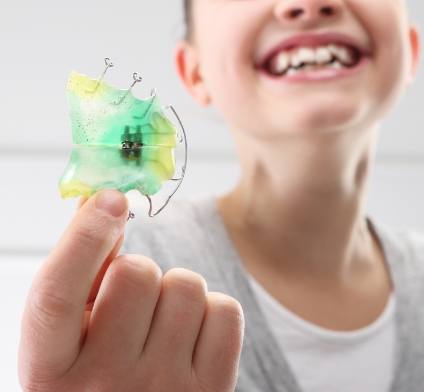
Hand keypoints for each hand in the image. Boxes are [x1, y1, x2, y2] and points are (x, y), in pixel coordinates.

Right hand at [18, 190, 243, 391]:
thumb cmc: (99, 374)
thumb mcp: (69, 339)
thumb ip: (79, 274)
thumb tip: (99, 199)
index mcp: (50, 373)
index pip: (56, 294)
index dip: (84, 236)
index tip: (110, 198)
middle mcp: (104, 385)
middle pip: (136, 273)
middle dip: (139, 272)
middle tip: (134, 303)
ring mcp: (162, 388)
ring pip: (187, 285)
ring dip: (177, 293)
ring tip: (162, 326)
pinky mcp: (211, 390)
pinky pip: (226, 310)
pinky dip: (213, 313)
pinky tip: (193, 339)